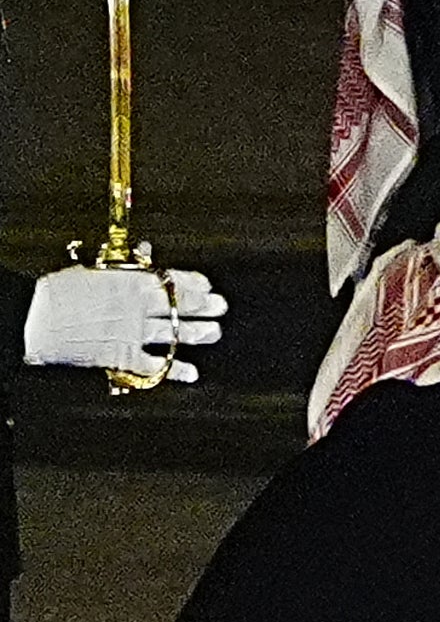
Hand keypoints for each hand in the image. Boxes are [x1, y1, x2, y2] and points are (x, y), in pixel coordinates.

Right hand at [24, 260, 221, 380]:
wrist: (36, 321)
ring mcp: (134, 333)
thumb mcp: (92, 271)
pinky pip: (157, 366)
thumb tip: (145, 248)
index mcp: (132, 283)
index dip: (194, 283)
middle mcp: (140, 308)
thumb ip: (124, 267)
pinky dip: (177, 370)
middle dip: (205, 306)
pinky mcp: (123, 357)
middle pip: (182, 306)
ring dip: (199, 333)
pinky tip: (192, 373)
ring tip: (214, 331)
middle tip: (220, 306)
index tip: (206, 285)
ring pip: (177, 334)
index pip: (174, 281)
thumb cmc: (59, 293)